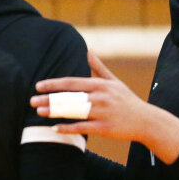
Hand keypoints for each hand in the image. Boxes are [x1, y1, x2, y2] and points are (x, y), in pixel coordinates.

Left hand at [31, 51, 178, 162]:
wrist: (147, 121)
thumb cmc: (127, 100)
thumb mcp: (115, 81)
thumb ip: (98, 67)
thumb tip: (88, 50)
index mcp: (100, 85)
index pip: (72, 82)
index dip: (54, 84)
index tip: (38, 86)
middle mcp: (100, 97)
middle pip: (70, 97)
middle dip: (49, 99)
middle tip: (31, 101)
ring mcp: (103, 113)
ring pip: (74, 112)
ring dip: (55, 113)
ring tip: (39, 113)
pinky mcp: (105, 128)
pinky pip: (83, 128)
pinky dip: (68, 128)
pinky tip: (55, 128)